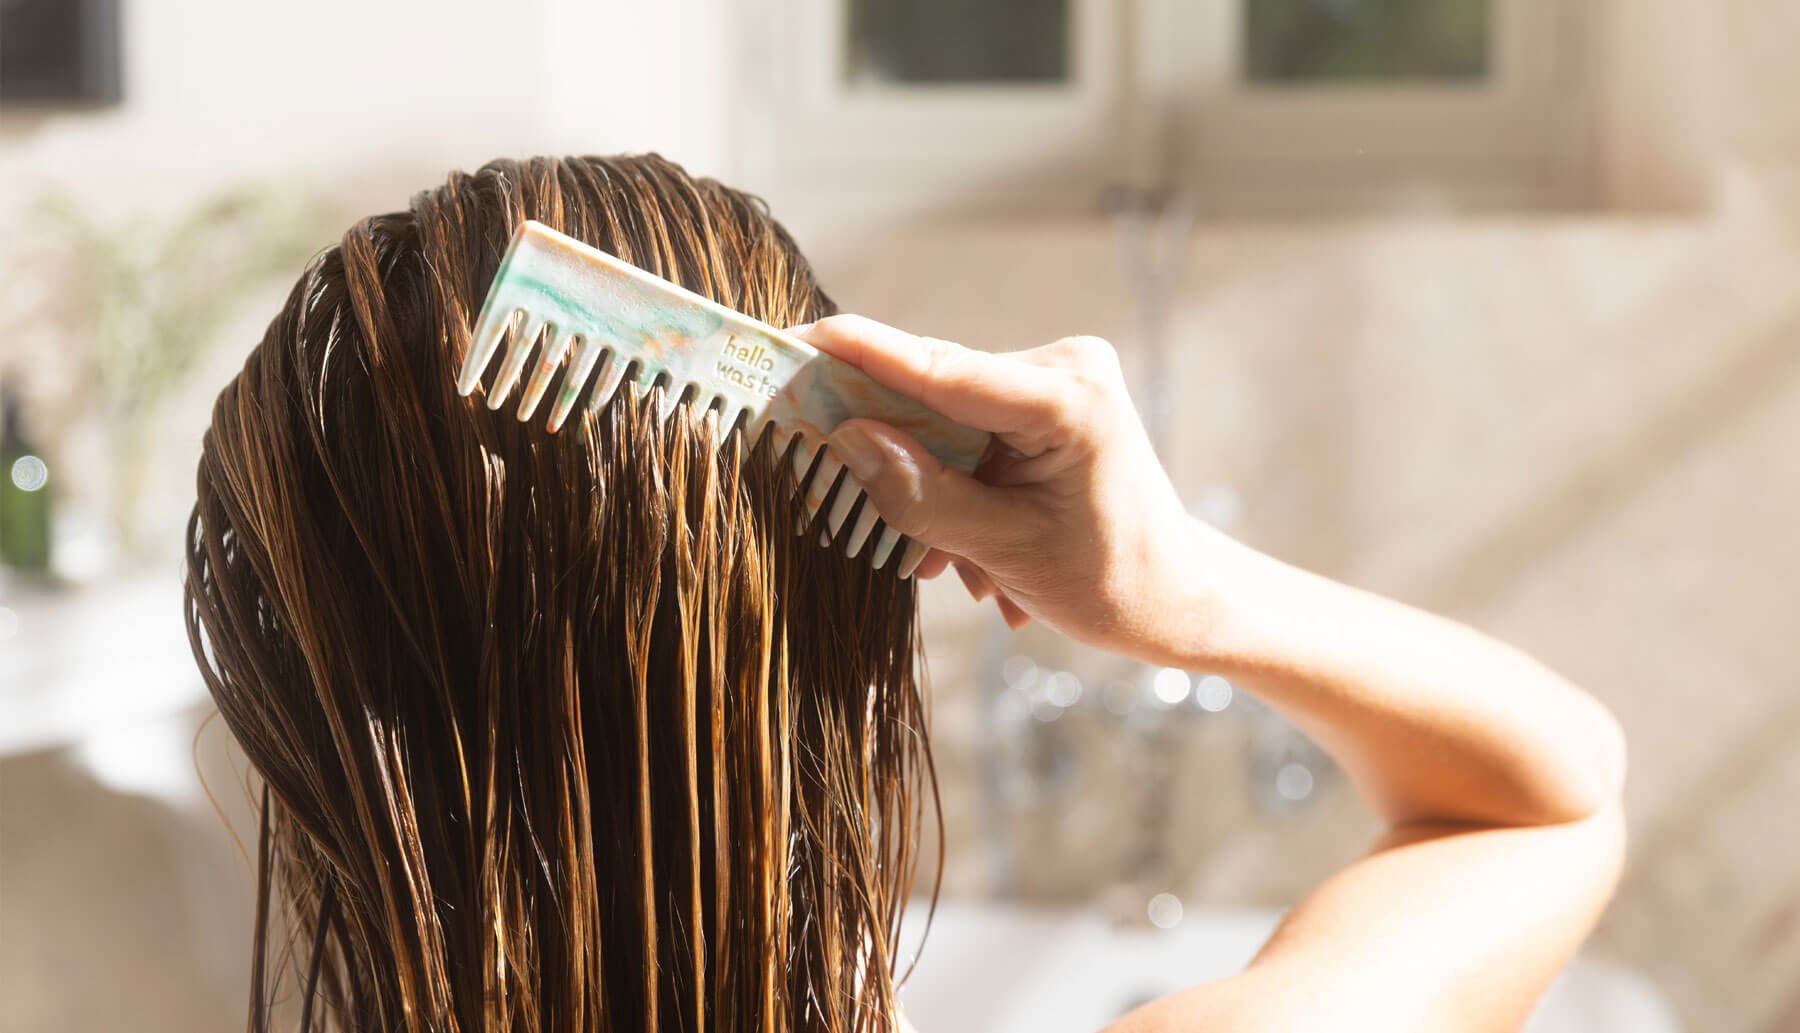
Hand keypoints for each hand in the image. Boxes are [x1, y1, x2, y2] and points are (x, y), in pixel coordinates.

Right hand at [792, 315, 1206, 664]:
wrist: (1176, 597)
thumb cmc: (1112, 583)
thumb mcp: (1005, 551)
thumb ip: (921, 495)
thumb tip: (846, 438)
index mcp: (1067, 398)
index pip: (939, 366)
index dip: (858, 355)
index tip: (790, 342)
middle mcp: (1062, 366)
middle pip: (932, 396)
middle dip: (900, 467)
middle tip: (868, 526)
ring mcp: (1055, 378)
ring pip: (942, 423)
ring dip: (932, 493)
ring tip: (960, 568)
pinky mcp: (1042, 399)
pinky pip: (965, 433)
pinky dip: (954, 487)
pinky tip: (974, 552)